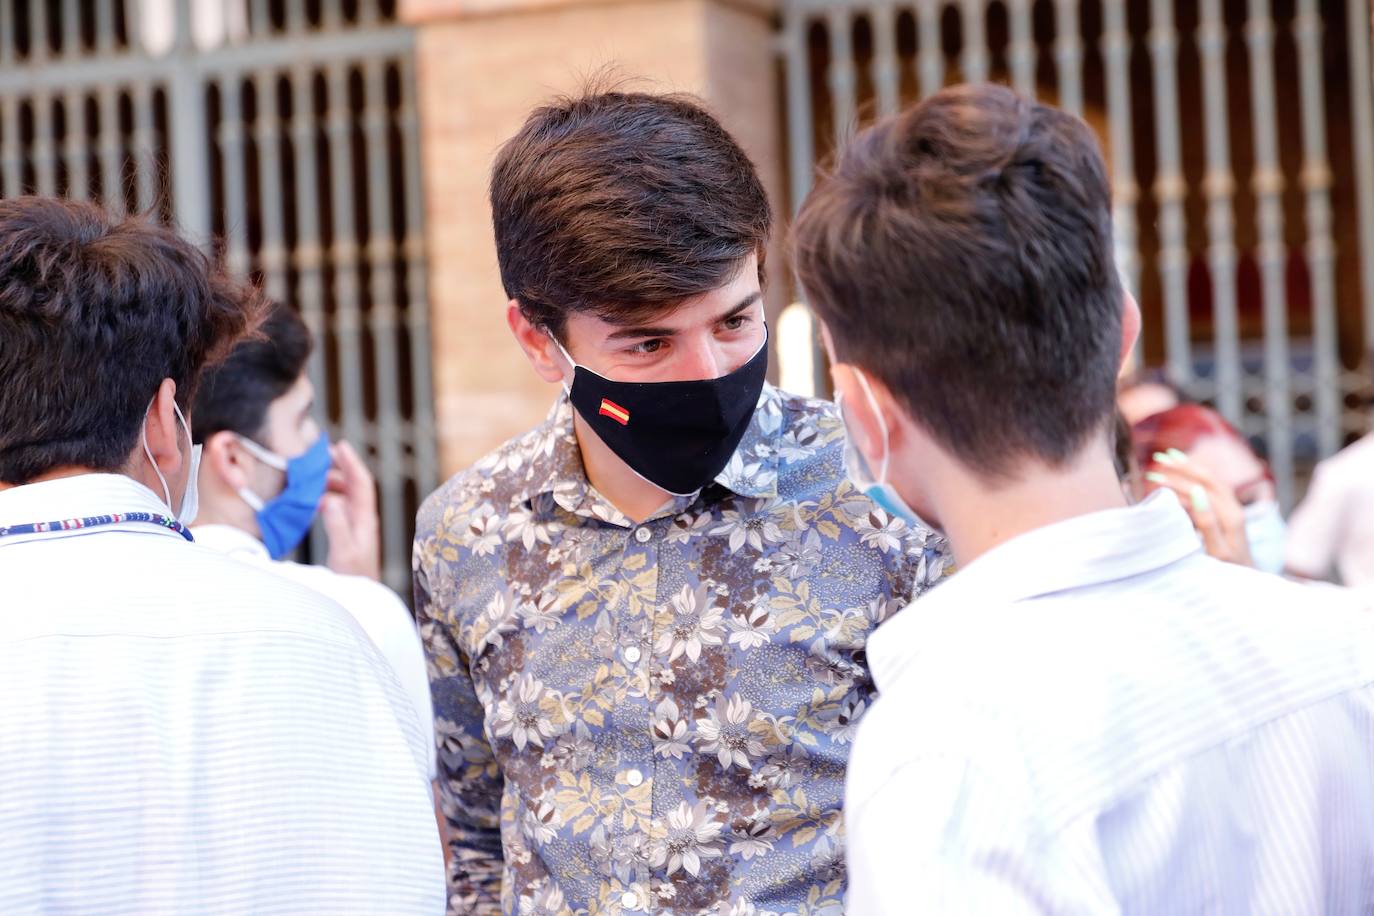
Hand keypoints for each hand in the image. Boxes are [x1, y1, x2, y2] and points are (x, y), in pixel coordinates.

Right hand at [320, 440, 381, 580]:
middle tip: (320, 456)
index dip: (351, 463)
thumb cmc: (352, 580)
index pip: (361, 483)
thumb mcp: (343, 553)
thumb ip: (337, 526)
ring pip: (346, 496)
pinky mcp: (349, 536)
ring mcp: (357, 528)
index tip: (339, 445)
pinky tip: (314, 499)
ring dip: (333, 483)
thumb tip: (328, 499)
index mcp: (365, 520)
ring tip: (313, 475)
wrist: (359, 602)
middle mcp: (364, 520)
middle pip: (354, 485)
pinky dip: (328, 498)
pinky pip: (340, 508)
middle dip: (340, 467)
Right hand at [1145, 448, 1252, 567]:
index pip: (1203, 487)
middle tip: (1162, 456)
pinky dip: (1191, 486)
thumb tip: (1197, 492)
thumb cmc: (1230, 572)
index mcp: (1231, 515)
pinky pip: (1209, 495)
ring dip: (1189, 473)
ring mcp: (1231, 513)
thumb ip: (1208, 522)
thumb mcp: (1218, 551)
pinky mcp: (1227, 519)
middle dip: (1185, 467)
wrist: (1249, 586)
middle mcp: (1233, 510)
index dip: (1180, 477)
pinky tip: (1177, 485)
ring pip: (1209, 485)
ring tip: (1167, 463)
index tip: (1156, 471)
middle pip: (1209, 480)